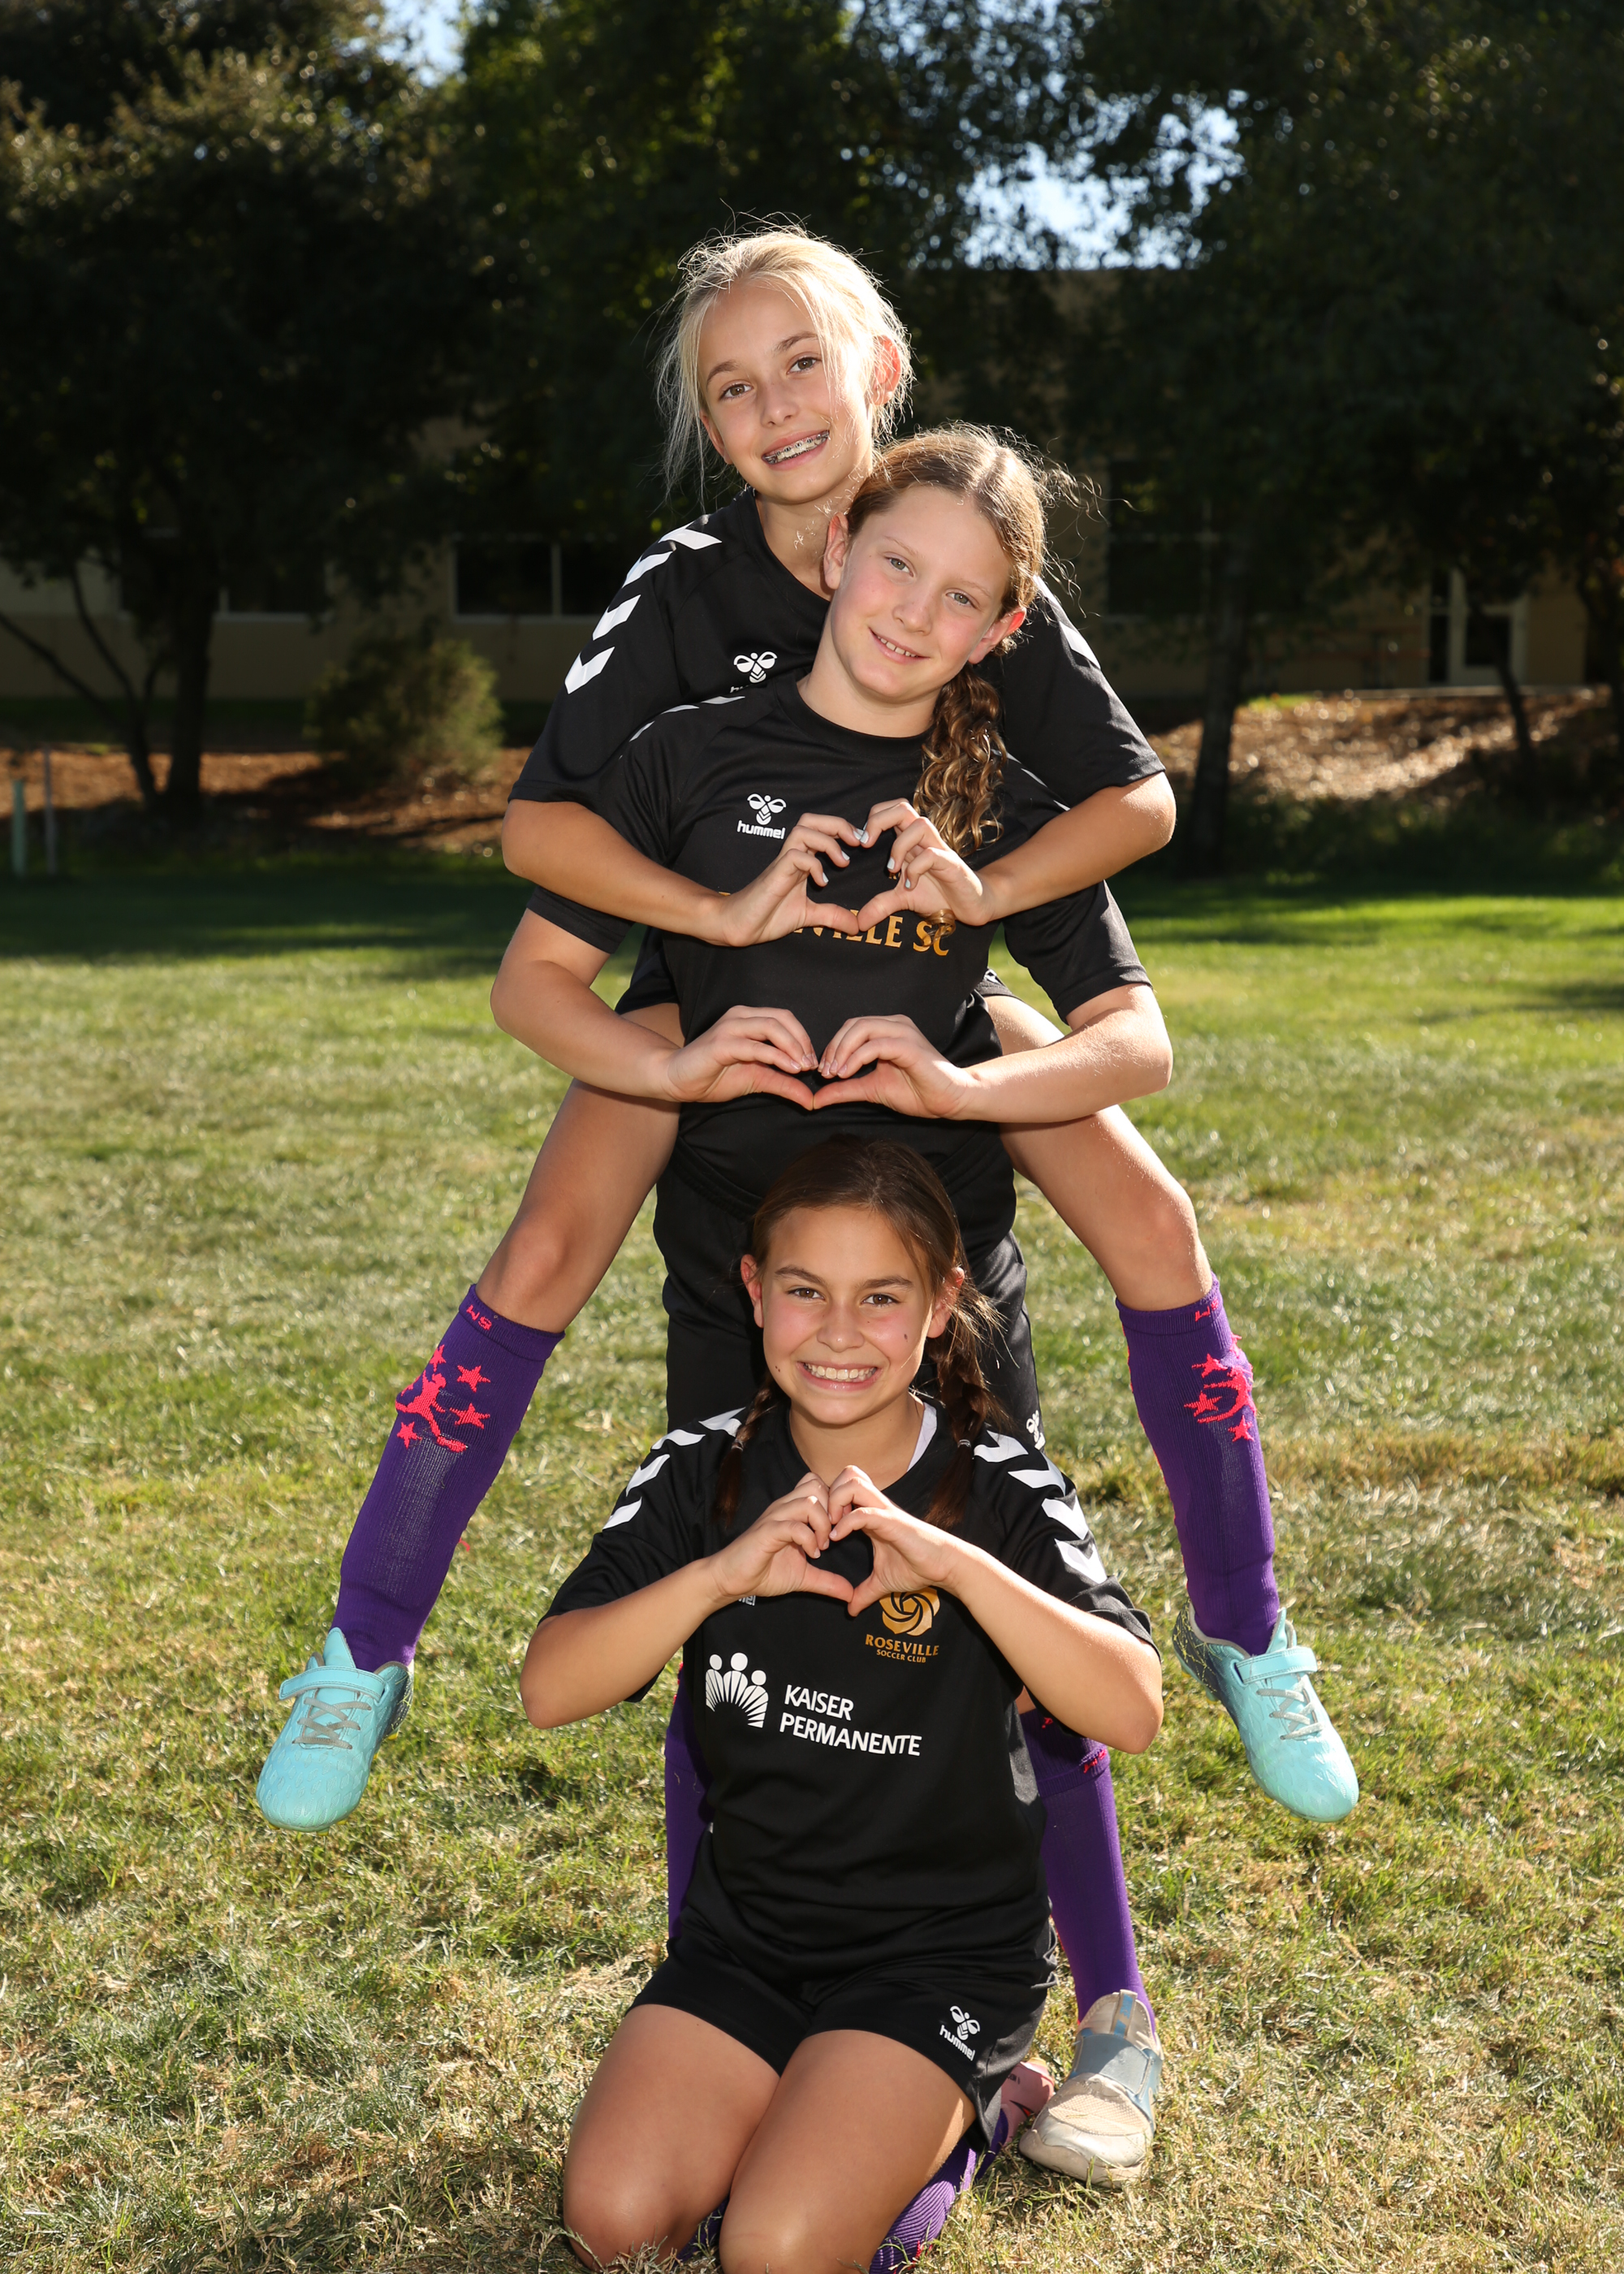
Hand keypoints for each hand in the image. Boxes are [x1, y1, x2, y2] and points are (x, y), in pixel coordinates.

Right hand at [660, 1004, 818, 1108]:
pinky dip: (776, 1056)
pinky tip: (789, 1069)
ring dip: (793, 1047)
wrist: (677, 1080)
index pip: (785, 1018)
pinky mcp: (721, 1044)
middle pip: (782, 1018)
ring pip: (771, 1027)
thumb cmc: (714, 1076)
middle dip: (802, 1041)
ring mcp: (729, 1028)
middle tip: (812, 1065)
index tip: (813, 1062)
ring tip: (803, 1067)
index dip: (804, 1038)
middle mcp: (740, 1016)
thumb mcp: (758, 1079)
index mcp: (749, 1018)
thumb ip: (784, 1085)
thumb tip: (811, 1099)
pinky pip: (754, 1046)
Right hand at [709, 1472, 855, 1603]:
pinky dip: (809, 1539)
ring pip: (809, 1502)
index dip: (835, 1503)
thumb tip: (850, 1594)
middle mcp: (784, 1508)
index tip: (840, 1528)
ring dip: (822, 1525)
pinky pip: (794, 1525)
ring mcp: (775, 1518)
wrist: (732, 1579)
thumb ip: (827, 1581)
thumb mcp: (804, 1576)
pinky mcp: (767, 1532)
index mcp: (792, 1511)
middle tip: (834, 1535)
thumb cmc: (764, 1572)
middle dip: (833, 1510)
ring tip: (822, 1547)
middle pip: (817, 1486)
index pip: (818, 1484)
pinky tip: (811, 1555)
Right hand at [714, 812, 866, 945]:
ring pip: (803, 830)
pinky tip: (822, 883)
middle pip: (811, 820)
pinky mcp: (775, 874)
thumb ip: (831, 916)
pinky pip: (795, 856)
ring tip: (842, 862)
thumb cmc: (768, 916)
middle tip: (857, 842)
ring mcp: (782, 863)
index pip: (820, 829)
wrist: (739, 926)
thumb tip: (855, 926)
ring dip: (828, 842)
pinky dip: (814, 865)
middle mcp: (792, 856)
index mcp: (801, 861)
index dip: (842, 830)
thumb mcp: (808, 916)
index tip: (861, 844)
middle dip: (838, 824)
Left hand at [810, 1012, 976, 1119]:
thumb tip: (816, 1098)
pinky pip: (876, 1045)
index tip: (823, 1072)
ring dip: (842, 1051)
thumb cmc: (917, 1092)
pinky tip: (847, 1074)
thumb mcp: (871, 1089)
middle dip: (834, 1048)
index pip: (851, 1028)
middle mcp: (895, 1024)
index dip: (833, 1047)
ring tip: (834, 1074)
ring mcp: (903, 1032)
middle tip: (824, 1073)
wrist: (949, 1100)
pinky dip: (856, 1058)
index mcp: (887, 1030)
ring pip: (862, 1028)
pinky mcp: (909, 1045)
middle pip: (853, 1024)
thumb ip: (845, 1090)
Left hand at [827, 1465, 961, 1618]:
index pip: (844, 1488)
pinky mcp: (891, 1522)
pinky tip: (837, 1538)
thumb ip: (864, 1592)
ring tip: (830, 1527)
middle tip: (823, 1521)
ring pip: (853, 1483)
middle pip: (847, 1474)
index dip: (827, 1502)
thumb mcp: (882, 1581)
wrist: (943, 1567)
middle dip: (829, 1493)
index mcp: (871, 1515)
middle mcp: (876, 1506)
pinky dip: (845, 1522)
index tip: (819, 1527)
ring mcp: (884, 1511)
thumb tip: (851, 1610)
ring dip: (835, 1502)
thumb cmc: (917, 1567)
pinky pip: (863, 1512)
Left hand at [851, 800, 991, 933]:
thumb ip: (881, 905)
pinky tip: (911, 885)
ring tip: (891, 869)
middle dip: (880, 820)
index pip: (892, 810)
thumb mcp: (903, 900)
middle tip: (866, 844)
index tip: (861, 843)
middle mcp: (924, 840)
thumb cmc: (939, 894)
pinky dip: (916, 868)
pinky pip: (932, 854)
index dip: (874, 818)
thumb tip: (859, 923)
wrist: (971, 905)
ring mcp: (939, 849)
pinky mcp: (952, 864)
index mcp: (911, 841)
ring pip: (920, 824)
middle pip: (903, 807)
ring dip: (899, 845)